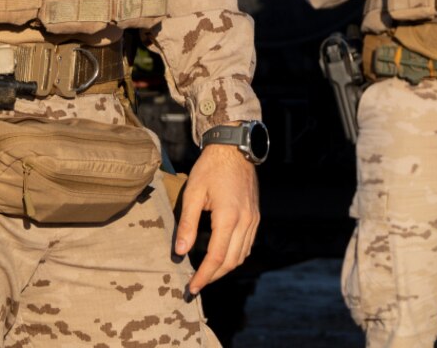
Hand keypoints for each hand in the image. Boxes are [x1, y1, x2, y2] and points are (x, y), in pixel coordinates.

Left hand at [174, 143, 258, 294]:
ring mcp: (253, 220)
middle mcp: (245, 222)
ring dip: (225, 268)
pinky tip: (222, 257)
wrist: (234, 149)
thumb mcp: (193, 193)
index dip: (204, 275)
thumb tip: (180, 251)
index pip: (216, 256)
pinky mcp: (255, 216)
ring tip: (207, 274)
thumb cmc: (210, 168)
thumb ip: (187, 223)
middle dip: (213, 276)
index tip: (192, 287)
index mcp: (229, 217)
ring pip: (242, 256)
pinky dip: (235, 256)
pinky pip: (247, 245)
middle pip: (231, 261)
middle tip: (196, 285)